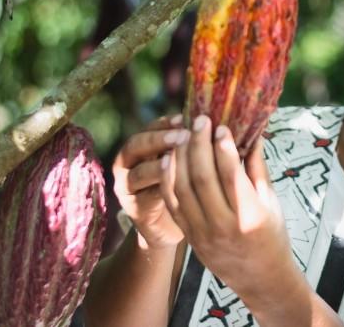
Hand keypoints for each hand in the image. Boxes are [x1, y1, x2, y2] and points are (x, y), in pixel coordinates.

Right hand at [112, 115, 188, 249]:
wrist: (173, 225)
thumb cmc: (187, 186)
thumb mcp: (188, 161)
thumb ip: (195, 143)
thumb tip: (216, 123)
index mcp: (143, 145)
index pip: (151, 127)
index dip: (166, 122)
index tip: (185, 118)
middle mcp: (129, 162)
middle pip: (137, 145)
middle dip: (159, 139)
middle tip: (182, 136)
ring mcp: (127, 185)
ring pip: (138, 171)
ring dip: (158, 165)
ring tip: (177, 159)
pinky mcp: (133, 207)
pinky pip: (144, 196)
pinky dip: (160, 190)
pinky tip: (177, 186)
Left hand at [161, 115, 305, 310]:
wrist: (261, 279)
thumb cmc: (272, 236)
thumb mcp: (272, 202)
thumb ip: (258, 168)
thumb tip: (253, 132)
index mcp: (250, 215)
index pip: (231, 175)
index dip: (223, 147)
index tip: (220, 126)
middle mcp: (224, 226)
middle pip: (202, 178)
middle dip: (199, 145)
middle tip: (199, 121)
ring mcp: (203, 233)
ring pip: (182, 189)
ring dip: (180, 158)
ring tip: (183, 134)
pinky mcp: (190, 237)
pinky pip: (174, 204)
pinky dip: (169, 179)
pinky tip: (171, 158)